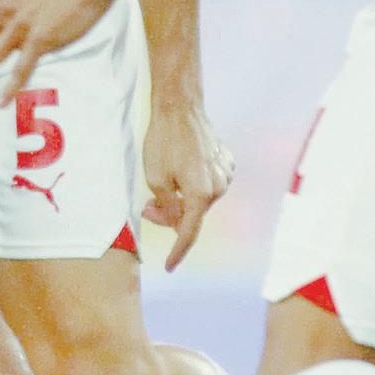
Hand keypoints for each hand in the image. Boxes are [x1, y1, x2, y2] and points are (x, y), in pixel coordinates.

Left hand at [142, 98, 233, 270]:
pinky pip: (210, 185)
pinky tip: (182, 170)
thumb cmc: (164, 141)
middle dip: (171, 216)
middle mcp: (218, 187)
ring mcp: (225, 174)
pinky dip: (194, 186)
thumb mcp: (155, 178)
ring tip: (164, 182)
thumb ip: (166, 206)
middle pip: (193, 216)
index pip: (188, 232)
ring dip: (183, 199)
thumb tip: (175, 222)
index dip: (177, 252)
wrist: (181, 107)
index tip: (169, 267)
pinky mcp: (226, 163)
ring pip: (201, 201)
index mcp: (200, 194)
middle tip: (148, 206)